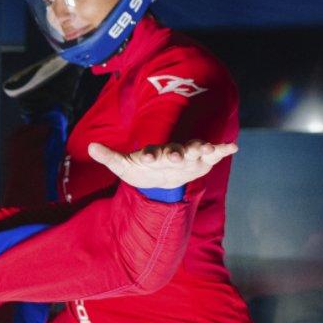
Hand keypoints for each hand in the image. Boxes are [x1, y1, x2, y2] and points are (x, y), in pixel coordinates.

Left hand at [87, 139, 236, 190]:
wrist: (157, 175)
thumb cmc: (140, 168)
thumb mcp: (123, 165)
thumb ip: (109, 156)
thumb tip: (90, 147)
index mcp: (153, 153)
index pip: (151, 153)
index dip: (149, 155)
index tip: (146, 159)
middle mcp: (172, 152)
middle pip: (176, 150)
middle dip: (177, 153)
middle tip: (176, 157)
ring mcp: (188, 156)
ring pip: (196, 149)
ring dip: (202, 148)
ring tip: (209, 148)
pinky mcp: (201, 162)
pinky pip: (214, 154)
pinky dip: (222, 149)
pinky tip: (233, 147)